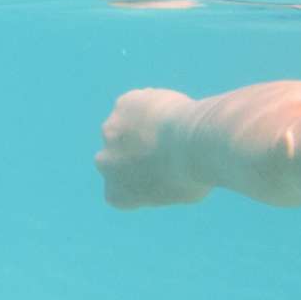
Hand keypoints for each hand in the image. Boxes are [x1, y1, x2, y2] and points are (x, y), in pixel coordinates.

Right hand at [97, 87, 205, 209]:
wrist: (195, 144)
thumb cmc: (195, 174)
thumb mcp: (180, 192)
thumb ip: (160, 181)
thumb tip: (165, 165)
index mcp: (116, 195)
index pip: (120, 188)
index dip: (142, 177)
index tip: (163, 172)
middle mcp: (105, 165)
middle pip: (116, 156)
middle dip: (134, 150)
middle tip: (166, 146)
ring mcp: (109, 132)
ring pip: (125, 126)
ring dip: (142, 126)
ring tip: (173, 127)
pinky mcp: (121, 105)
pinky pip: (135, 103)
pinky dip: (151, 105)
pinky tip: (172, 111)